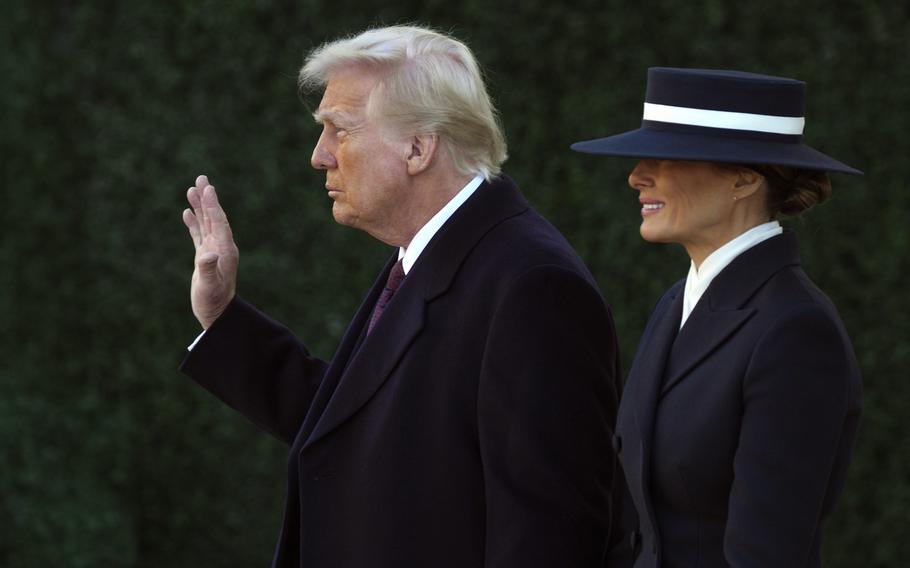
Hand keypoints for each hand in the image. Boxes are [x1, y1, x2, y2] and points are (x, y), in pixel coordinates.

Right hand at [182, 175, 238, 328]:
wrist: (216, 314)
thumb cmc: (213, 300)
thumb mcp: (208, 285)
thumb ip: (207, 268)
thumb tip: (207, 253)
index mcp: (225, 249)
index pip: (219, 221)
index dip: (213, 204)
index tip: (207, 187)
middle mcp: (221, 247)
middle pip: (214, 217)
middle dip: (207, 198)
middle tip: (201, 178)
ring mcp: (213, 251)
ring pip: (206, 223)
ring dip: (200, 206)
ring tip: (192, 189)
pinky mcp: (205, 257)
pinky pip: (199, 234)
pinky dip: (194, 222)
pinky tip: (187, 212)